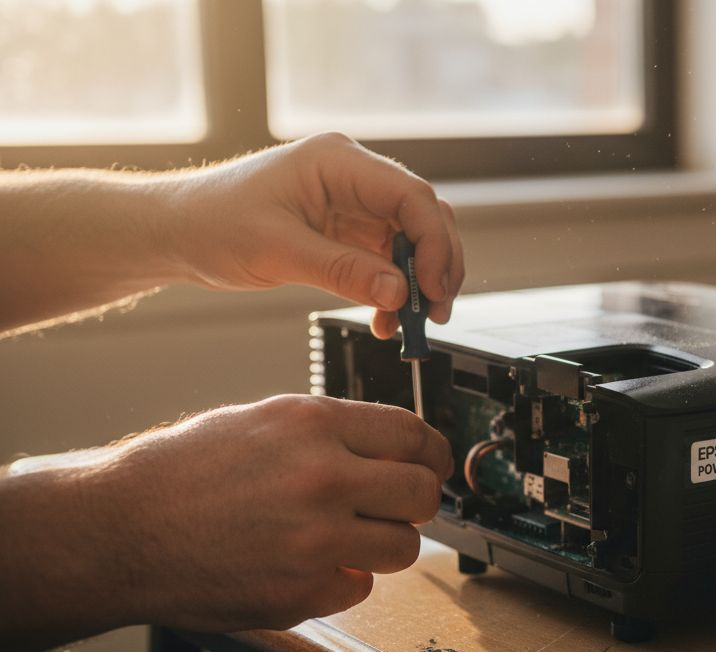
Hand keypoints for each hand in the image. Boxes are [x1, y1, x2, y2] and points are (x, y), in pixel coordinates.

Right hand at [38, 396, 450, 631]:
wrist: (117, 529)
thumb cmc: (181, 472)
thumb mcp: (262, 422)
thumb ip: (333, 433)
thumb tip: (396, 449)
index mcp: (313, 424)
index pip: (414, 434)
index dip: (433, 454)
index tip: (434, 465)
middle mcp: (322, 477)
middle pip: (422, 494)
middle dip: (418, 502)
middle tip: (398, 508)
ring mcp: (315, 539)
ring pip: (404, 548)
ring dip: (384, 545)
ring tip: (345, 538)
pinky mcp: (302, 591)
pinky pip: (360, 589)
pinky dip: (342, 581)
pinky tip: (306, 566)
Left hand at [167, 133, 465, 336]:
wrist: (177, 233)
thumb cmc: (212, 223)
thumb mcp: (278, 251)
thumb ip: (343, 270)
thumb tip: (399, 292)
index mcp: (338, 161)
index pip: (411, 196)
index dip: (432, 244)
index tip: (430, 288)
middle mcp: (354, 177)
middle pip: (423, 216)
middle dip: (436, 266)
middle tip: (434, 311)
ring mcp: (353, 205)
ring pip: (412, 242)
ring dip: (418, 283)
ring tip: (411, 323)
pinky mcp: (347, 232)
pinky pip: (388, 260)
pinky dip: (395, 290)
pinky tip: (387, 317)